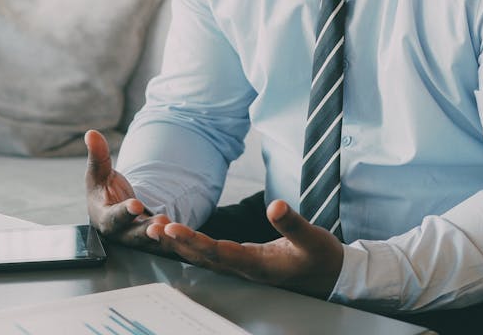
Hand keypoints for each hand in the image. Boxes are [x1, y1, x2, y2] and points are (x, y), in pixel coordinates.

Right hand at [84, 130, 173, 253]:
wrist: (114, 209)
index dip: (124, 212)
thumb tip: (91, 133)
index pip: (113, 218)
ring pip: (151, 241)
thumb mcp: (99, 173)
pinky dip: (175, 240)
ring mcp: (139, 239)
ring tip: (172, 226)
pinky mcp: (154, 241)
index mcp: (104, 219)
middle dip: (146, 231)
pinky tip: (187, 234)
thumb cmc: (104, 191)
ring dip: (163, 237)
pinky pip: (165, 242)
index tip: (136, 205)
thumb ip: (98, 155)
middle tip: (158, 225)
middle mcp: (121, 233)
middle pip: (133, 235)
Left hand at [157, 199, 344, 297]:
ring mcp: (243, 267)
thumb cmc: (322, 257)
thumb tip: (275, 206)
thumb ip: (293, 224)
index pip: (218, 252)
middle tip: (151, 225)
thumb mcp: (313, 238)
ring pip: (203, 257)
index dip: (193, 240)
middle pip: (202, 256)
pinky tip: (178, 235)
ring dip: (179, 244)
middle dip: (176, 242)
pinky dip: (192, 244)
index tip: (171, 228)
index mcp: (258, 265)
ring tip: (156, 227)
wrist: (332, 276)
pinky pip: (211, 254)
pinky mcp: (244, 262)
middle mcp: (245, 268)